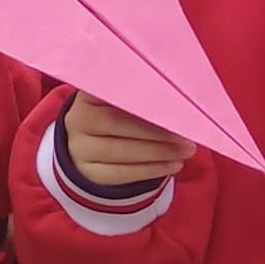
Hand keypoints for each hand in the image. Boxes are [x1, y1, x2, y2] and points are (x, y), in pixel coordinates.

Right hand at [61, 93, 194, 194]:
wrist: (91, 143)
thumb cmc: (118, 114)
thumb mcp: (122, 100)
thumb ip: (143, 96)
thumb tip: (178, 99)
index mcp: (87, 94)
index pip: (110, 90)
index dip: (139, 95)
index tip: (172, 99)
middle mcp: (77, 119)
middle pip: (114, 123)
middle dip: (154, 130)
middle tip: (186, 134)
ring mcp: (79, 148)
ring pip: (118, 151)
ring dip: (158, 152)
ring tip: (187, 150)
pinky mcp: (89, 172)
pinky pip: (121, 173)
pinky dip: (151, 170)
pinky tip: (174, 165)